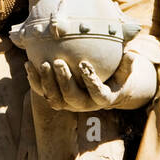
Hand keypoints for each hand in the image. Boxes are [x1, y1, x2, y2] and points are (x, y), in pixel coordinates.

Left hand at [26, 51, 156, 111]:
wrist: (103, 89)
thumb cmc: (116, 76)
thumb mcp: (125, 71)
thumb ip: (127, 64)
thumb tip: (131, 53)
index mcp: (103, 99)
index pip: (97, 93)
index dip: (90, 81)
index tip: (85, 64)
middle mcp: (84, 105)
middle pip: (71, 97)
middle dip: (64, 81)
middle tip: (59, 62)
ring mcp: (68, 104)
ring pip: (55, 98)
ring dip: (47, 82)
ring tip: (42, 63)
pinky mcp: (56, 99)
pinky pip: (42, 92)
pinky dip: (35, 81)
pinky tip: (28, 64)